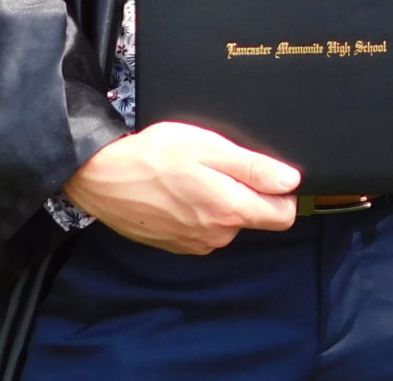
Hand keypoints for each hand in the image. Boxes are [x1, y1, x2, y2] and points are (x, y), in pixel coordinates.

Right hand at [61, 122, 299, 253]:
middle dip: (248, 192)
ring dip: (221, 200)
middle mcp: (216, 236)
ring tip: (194, 175)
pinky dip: (199, 211)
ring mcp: (195, 244)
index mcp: (229, 210)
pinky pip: (204, 229)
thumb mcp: (208, 148)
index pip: (283, 215)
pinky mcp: (176, 245)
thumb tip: (291, 181)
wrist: (102, 177)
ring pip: (228, 223)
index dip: (282, 192)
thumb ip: (252, 167)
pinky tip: (179, 191)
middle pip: (255, 218)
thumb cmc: (155, 155)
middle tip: (219, 164)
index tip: (267, 172)